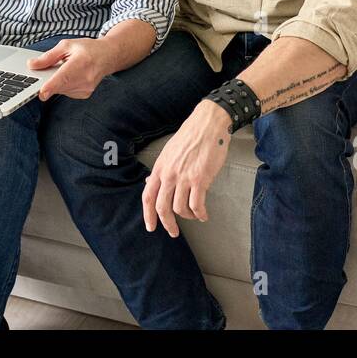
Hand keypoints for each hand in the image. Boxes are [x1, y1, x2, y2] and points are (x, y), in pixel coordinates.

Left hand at [28, 38, 113, 99]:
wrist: (108, 56)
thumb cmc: (88, 49)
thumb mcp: (66, 46)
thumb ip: (48, 56)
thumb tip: (32, 65)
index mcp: (81, 61)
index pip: (64, 77)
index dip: (52, 86)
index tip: (42, 93)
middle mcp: (86, 78)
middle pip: (59, 85)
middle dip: (50, 79)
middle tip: (56, 67)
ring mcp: (86, 88)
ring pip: (60, 90)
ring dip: (58, 82)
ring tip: (68, 69)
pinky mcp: (84, 94)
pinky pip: (66, 92)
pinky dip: (64, 85)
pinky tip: (72, 76)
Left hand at [142, 101, 232, 236]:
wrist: (208, 125)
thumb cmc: (190, 136)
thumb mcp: (169, 152)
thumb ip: (160, 170)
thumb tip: (148, 183)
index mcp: (159, 168)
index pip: (148, 196)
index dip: (148, 215)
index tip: (151, 227)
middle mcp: (169, 175)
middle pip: (162, 207)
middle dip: (168, 224)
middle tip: (173, 232)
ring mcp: (184, 178)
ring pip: (180, 208)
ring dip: (188, 217)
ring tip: (195, 216)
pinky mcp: (200, 179)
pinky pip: (197, 205)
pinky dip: (200, 214)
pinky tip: (204, 215)